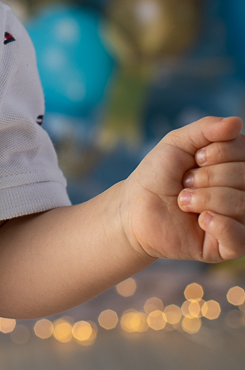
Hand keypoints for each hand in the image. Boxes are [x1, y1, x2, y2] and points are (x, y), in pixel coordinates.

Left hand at [119, 116, 244, 263]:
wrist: (135, 207)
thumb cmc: (158, 174)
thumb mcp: (178, 143)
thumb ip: (206, 129)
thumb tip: (237, 122)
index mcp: (236, 165)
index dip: (217, 153)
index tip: (194, 159)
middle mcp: (243, 191)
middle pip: (244, 177)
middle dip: (207, 177)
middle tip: (185, 183)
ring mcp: (239, 220)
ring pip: (242, 204)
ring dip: (204, 199)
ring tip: (183, 201)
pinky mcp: (228, 247)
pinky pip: (241, 238)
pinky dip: (219, 225)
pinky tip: (200, 220)